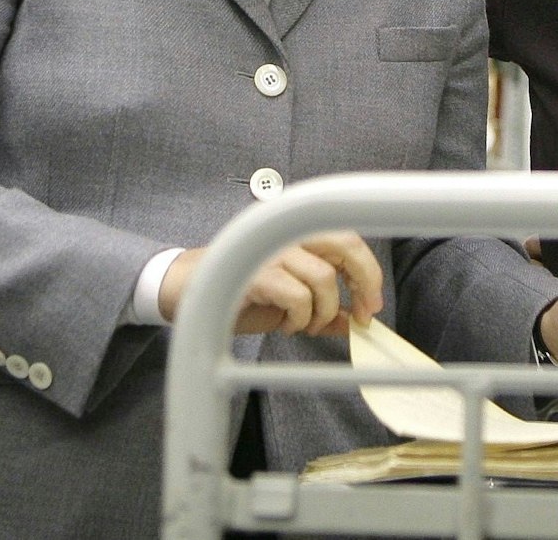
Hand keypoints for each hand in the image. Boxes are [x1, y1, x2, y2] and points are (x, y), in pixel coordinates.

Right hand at [158, 231, 384, 335]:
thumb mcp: (288, 302)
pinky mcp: (254, 272)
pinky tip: (287, 325)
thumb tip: (354, 321)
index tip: (370, 305)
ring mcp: (269, 250)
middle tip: (360, 314)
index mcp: (295, 234)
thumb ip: (322, 306)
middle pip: (345, 242)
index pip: (347, 237)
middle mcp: (285, 233)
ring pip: (323, 276)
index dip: (368, 270)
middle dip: (363, 279)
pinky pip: (297, 295)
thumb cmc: (237, 292)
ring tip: (304, 324)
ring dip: (322, 311)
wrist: (187, 292)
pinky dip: (299, 317)